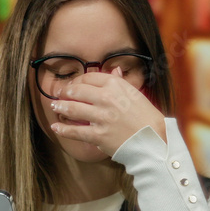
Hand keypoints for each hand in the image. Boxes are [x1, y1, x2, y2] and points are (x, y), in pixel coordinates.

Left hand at [49, 66, 166, 155]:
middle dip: (66, 92)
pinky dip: (63, 129)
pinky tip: (56, 128)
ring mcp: (101, 117)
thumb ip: (121, 82)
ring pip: (73, 109)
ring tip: (55, 107)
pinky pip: (76, 131)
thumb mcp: (136, 94)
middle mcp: (107, 98)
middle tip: (60, 94)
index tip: (73, 85)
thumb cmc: (147, 118)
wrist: (154, 140)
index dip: (78, 81)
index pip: (90, 78)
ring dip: (60, 107)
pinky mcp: (98, 135)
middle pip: (78, 91)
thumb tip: (114, 70)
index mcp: (116, 86)